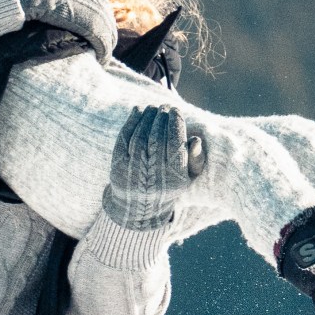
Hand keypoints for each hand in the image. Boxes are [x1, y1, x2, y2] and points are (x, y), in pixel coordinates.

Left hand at [103, 105, 204, 230]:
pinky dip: (131, 122)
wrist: (139, 207)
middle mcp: (153, 175)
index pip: (176, 144)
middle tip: (165, 106)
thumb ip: (196, 159)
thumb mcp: (188, 177)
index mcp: (174, 177)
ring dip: (147, 118)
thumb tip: (195, 139)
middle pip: (157, 138)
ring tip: (154, 108)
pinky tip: (138, 111)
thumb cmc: (169, 186)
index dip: (176, 124)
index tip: (176, 111)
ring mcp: (133, 170)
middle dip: (162, 118)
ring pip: (140, 136)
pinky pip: (124, 139)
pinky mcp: (118, 166)